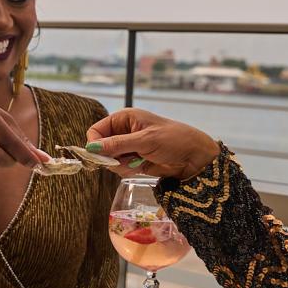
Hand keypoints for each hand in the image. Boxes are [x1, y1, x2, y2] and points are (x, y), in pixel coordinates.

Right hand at [85, 108, 220, 179]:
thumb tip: (92, 148)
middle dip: (110, 156)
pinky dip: (127, 170)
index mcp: (125, 118)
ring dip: (120, 164)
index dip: (94, 143)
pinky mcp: (134, 161)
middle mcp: (124, 131)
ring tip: (138, 161)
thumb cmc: (174, 139)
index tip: (99, 156)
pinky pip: (120, 168)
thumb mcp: (145, 140)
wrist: (195, 157)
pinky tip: (141, 166)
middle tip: (126, 159)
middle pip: (101, 146)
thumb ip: (117, 144)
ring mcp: (129, 147)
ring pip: (109, 159)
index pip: (97, 130)